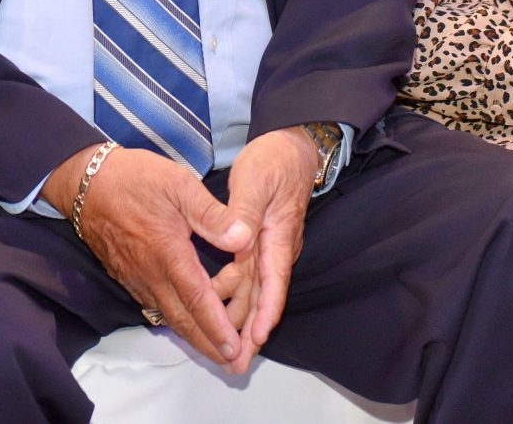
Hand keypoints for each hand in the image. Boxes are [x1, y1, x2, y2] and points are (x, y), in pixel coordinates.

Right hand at [44, 145, 251, 369]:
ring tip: (214, 353)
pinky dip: (173, 321)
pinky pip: (153, 306)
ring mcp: (136, 277)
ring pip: (167, 316)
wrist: (87, 182)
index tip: (234, 348)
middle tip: (232, 364)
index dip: (217, 326)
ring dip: (192, 337)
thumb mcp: (179, 184)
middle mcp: (151, 274)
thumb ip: (212, 214)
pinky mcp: (126, 275)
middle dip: (208, 345)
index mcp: (169, 253)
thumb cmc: (136, 179)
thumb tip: (244, 237)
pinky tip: (183, 323)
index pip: (197, 299)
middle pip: (182, 319)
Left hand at [209, 128, 316, 368]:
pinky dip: (237, 298)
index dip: (265, 312)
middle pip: (263, 297)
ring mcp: (268, 247)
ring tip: (227, 351)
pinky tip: (222, 311)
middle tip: (236, 364)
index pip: (273, 282)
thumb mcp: (256, 181)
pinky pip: (248, 278)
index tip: (256, 338)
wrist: (291, 148)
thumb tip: (238, 239)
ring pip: (254, 290)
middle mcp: (275, 248)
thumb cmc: (273, 161)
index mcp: (277, 237)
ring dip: (242, 320)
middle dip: (251, 332)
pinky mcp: (259, 243)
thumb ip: (243, 211)